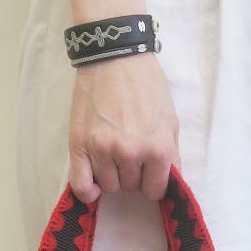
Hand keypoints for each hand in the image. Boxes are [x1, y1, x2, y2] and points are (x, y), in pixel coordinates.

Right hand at [69, 52, 180, 202]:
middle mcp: (131, 154)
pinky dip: (88, 191)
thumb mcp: (170, 120)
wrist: (115, 59)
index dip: (152, 183)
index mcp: (158, 149)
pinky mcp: (80, 145)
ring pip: (108, 186)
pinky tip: (94, 182)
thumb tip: (169, 183)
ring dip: (111, 175)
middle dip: (132, 175)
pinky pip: (81, 186)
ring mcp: (103, 151)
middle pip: (130, 188)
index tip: (148, 173)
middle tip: (129, 153)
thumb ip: (171, 155)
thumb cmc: (146, 86)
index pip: (155, 191)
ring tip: (112, 153)